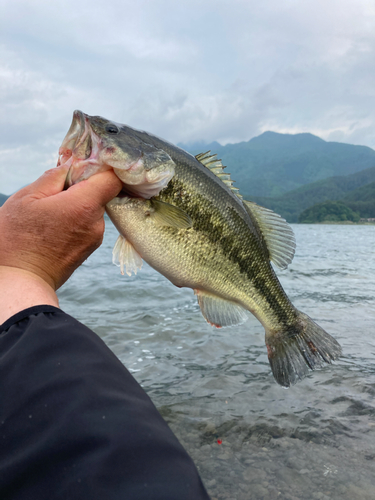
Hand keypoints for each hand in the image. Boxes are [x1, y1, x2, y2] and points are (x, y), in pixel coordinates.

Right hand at [0, 165, 121, 290]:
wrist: (20, 280)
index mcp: (84, 206)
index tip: (85, 165)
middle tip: (53, 192)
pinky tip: (52, 227)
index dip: (101, 168)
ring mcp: (94, 238)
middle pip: (100, 194)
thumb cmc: (18, 239)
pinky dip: (74, 221)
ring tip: (48, 214)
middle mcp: (96, 223)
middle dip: (80, 188)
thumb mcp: (27, 197)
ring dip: (74, 205)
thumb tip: (72, 165)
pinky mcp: (88, 249)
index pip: (112, 179)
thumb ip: (54, 176)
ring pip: (91, 210)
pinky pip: (86, 225)